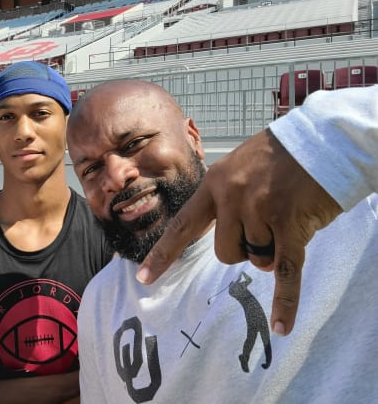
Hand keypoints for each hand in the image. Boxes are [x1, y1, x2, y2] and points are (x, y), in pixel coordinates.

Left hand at [136, 129, 341, 334]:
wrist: (321, 138)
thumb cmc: (281, 154)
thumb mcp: (240, 165)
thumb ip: (227, 198)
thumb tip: (233, 242)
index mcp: (214, 184)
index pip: (182, 225)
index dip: (163, 254)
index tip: (144, 277)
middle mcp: (232, 197)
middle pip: (226, 253)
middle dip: (245, 250)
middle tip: (267, 225)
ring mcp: (260, 209)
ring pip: (258, 258)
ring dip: (273, 249)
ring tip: (289, 217)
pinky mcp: (290, 223)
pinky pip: (284, 270)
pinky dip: (285, 300)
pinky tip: (282, 326)